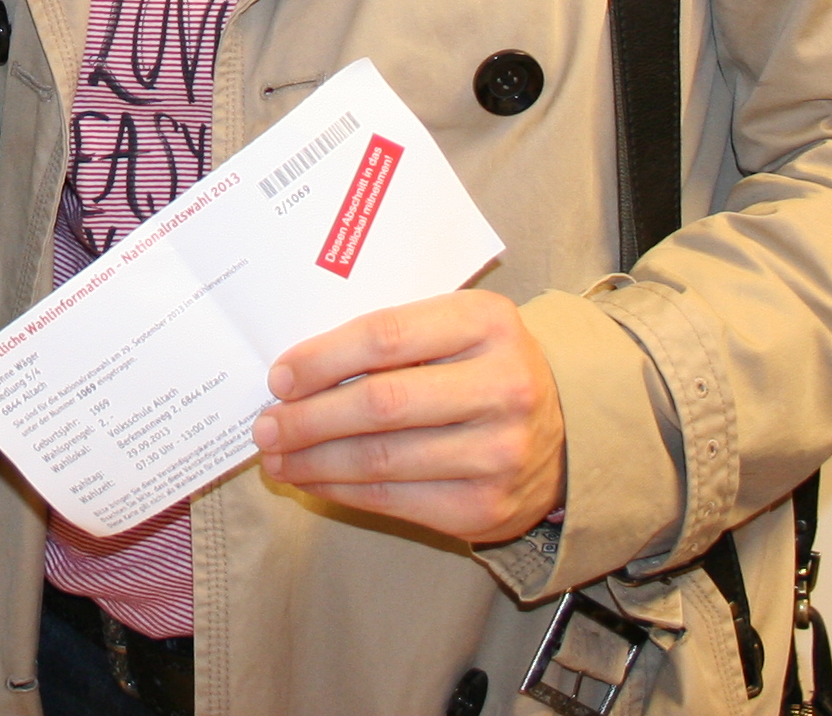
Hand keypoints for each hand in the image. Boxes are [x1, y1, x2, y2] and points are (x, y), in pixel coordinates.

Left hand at [246, 289, 566, 543]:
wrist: (566, 430)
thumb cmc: (482, 366)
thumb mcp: (457, 327)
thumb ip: (394, 333)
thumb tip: (297, 368)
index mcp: (488, 322)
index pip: (387, 335)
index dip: (323, 359)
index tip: (279, 377)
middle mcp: (502, 386)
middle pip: (380, 404)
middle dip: (308, 418)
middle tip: (265, 426)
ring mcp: (499, 452)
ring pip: (380, 459)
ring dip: (314, 461)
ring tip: (277, 457)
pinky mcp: (486, 508)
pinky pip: (393, 500)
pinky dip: (341, 491)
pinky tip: (313, 480)